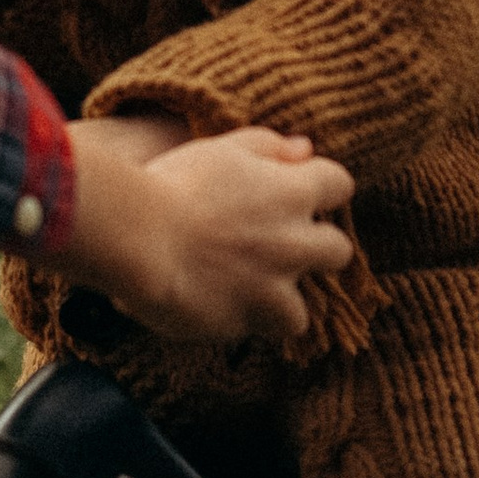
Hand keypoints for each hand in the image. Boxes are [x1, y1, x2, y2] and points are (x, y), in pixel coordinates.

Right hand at [61, 118, 354, 345]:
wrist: (138, 236)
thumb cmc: (174, 184)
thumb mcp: (223, 148)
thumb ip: (269, 147)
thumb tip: (305, 149)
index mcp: (292, 191)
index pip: (340, 185)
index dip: (321, 189)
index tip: (296, 193)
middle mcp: (295, 241)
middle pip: (338, 250)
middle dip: (317, 249)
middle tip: (278, 246)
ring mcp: (275, 286)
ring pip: (304, 306)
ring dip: (282, 298)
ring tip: (245, 287)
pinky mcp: (249, 320)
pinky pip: (264, 330)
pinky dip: (248, 321)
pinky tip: (221, 305)